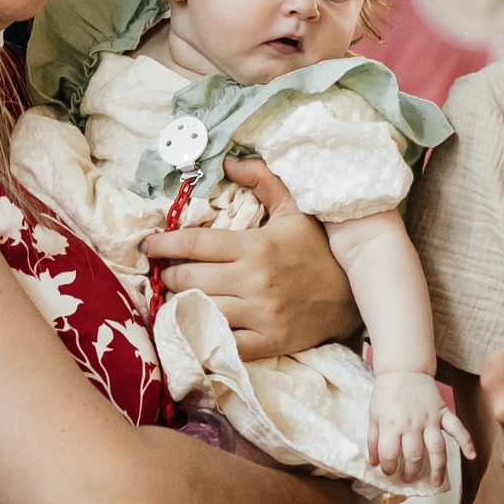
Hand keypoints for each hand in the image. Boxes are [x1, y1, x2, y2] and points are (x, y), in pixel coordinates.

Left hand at [145, 159, 358, 357]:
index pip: (194, 244)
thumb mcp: (295, 209)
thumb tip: (229, 160)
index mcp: (256, 246)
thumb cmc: (319, 250)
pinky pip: (222, 343)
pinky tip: (191, 328)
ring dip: (180, 304)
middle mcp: (254, 281)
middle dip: (169, 275)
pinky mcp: (268, 341)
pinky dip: (201, 337)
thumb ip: (263, 179)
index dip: (163, 244)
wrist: (355, 297)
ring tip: (174, 298)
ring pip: (200, 310)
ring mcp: (261, 314)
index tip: (148, 245)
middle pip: (190, 279)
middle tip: (164, 272)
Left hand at [367, 372, 475, 490]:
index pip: (390, 454)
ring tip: (436, 483)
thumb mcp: (373, 416)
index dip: (388, 468)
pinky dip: (466, 442)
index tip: (389, 473)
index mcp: (391, 425)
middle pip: (414, 456)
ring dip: (437, 468)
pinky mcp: (443, 413)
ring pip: (437, 449)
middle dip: (411, 472)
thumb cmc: (386, 394)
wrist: (403, 370)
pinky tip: (471, 456)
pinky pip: (457, 428)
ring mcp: (430, 419)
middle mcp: (412, 425)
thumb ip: (373, 440)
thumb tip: (374, 463)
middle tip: (408, 479)